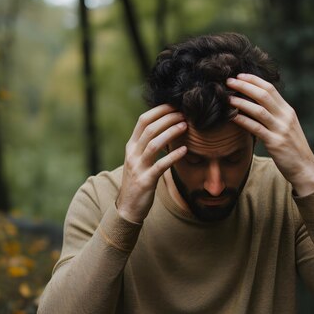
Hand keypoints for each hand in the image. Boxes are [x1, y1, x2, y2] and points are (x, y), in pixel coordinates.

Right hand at [116, 104, 187, 222]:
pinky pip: (160, 165)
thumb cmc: (138, 181)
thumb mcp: (139, 160)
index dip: (159, 110)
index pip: (143, 120)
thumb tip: (165, 127)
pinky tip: (185, 151)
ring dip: (171, 133)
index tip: (175, 105)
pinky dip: (173, 156)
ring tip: (185, 126)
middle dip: (168, 118)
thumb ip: (148, 144)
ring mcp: (138, 167)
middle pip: (149, 129)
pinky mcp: (145, 181)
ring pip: (154, 144)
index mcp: (131, 146)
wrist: (128, 207)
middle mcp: (132, 154)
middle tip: (184, 114)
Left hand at [226, 74, 313, 196]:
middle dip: (245, 86)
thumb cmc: (292, 149)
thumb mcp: (286, 127)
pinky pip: (256, 128)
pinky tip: (232, 117)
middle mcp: (285, 117)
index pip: (270, 88)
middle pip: (264, 94)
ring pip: (259, 109)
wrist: (304, 167)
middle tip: (229, 81)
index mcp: (288, 111)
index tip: (239, 76)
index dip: (254, 80)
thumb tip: (258, 106)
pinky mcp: (275, 143)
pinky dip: (243, 120)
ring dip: (241, 102)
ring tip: (227, 98)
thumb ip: (275, 116)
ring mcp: (281, 129)